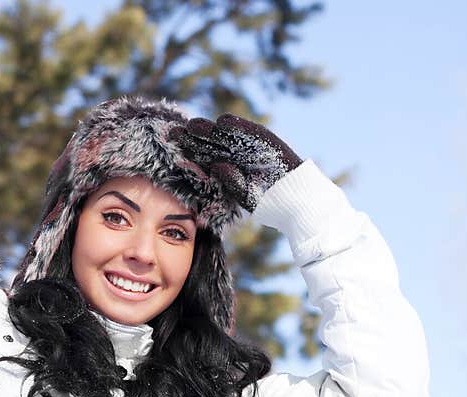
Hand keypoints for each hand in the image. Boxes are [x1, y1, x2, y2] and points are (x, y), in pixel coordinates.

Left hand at [171, 114, 301, 212]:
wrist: (298, 201)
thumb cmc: (269, 203)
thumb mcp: (245, 196)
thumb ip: (232, 183)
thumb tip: (218, 166)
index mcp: (226, 167)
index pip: (203, 156)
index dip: (186, 149)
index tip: (167, 144)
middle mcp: (236, 155)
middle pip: (211, 143)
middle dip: (193, 137)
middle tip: (172, 131)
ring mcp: (251, 148)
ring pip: (228, 136)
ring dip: (212, 130)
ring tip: (194, 125)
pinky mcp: (268, 144)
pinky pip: (253, 134)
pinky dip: (241, 127)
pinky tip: (225, 122)